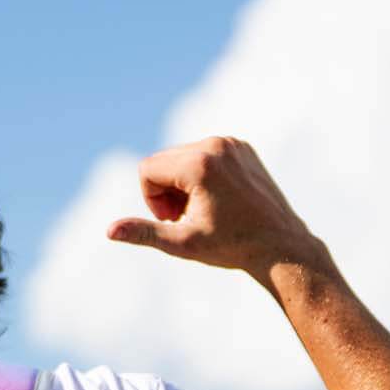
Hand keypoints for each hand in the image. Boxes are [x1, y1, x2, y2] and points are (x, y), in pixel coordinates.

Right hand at [106, 136, 328, 284]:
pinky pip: (204, 154)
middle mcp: (216, 145)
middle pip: (163, 161)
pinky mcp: (242, 147)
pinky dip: (200, 176)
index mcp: (199, 163)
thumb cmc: (231, 246)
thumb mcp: (182, 243)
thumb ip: (144, 232)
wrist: (280, 245)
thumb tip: (109, 231)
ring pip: (181, 157)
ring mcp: (232, 143)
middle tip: (187, 218)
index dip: (151, 200)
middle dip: (166, 191)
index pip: (147, 169)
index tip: (173, 221)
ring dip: (181, 184)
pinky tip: (217, 200)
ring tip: (202, 210)